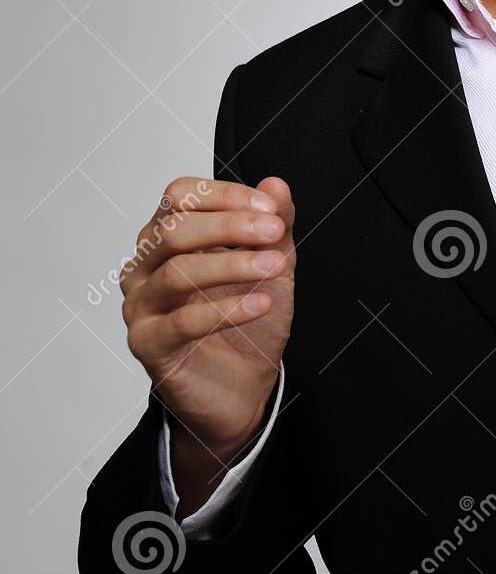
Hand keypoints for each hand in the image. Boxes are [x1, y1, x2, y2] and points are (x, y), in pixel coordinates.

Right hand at [120, 176, 295, 478]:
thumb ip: (275, 226)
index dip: (225, 196)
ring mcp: (141, 307)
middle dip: (229, 225)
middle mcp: (144, 267)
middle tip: (275, 232)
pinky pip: (183, 322)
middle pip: (174, 230)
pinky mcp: (148, 345)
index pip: (179, 197)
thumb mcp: (271, 265)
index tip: (270, 207)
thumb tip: (276, 185)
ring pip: (177, 272)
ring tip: (275, 265)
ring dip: (232, 265)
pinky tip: (261, 303)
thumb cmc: (247, 321)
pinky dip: (227, 309)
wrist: (242, 387)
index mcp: (165, 238)